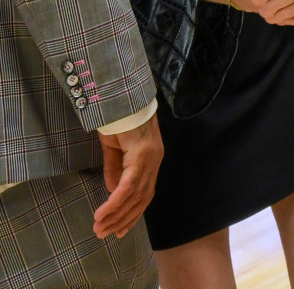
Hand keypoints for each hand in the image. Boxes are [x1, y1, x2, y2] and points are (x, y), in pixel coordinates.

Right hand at [93, 114, 163, 238]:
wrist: (122, 98)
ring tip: (99, 227)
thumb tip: (113, 193)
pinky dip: (115, 202)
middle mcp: (154, 161)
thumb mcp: (115, 149)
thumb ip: (116, 171)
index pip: (145, 194)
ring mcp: (150, 158)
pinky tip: (102, 213)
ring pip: (134, 195)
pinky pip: (127, 185)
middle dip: (122, 219)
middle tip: (104, 234)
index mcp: (151, 160)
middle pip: (141, 199)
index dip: (133, 214)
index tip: (120, 231)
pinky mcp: (141, 155)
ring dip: (116, 214)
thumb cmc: (119, 120)